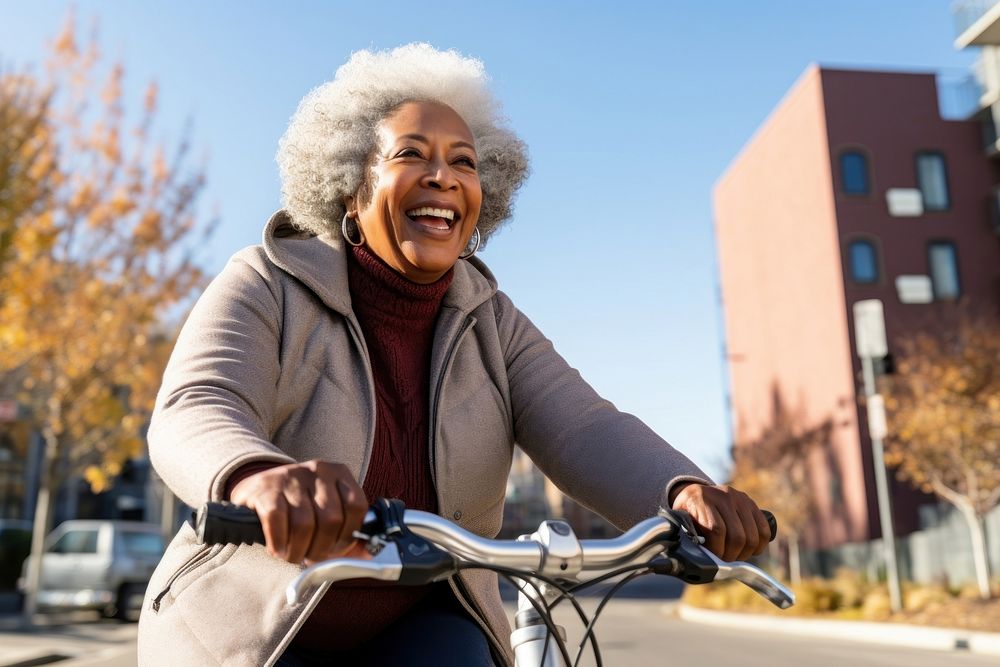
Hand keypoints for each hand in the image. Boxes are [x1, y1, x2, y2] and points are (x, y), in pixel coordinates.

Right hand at [229, 460, 367, 563]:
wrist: (256, 487)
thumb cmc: (297, 504)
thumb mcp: (324, 508)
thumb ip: (346, 530)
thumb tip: (367, 556)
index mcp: (338, 473)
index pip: (356, 506)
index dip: (348, 535)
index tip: (336, 549)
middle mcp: (318, 470)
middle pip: (331, 518)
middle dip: (322, 548)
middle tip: (312, 558)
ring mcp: (291, 477)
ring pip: (304, 524)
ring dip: (298, 550)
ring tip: (293, 555)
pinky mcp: (267, 488)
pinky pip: (278, 521)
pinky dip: (279, 542)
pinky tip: (277, 548)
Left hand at [670, 483, 770, 560]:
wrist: (696, 493)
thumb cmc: (687, 512)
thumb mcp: (680, 521)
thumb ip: (686, 536)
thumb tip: (696, 559)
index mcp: (701, 498)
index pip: (716, 529)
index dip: (717, 550)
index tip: (713, 559)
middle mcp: (723, 495)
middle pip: (737, 535)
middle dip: (731, 555)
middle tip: (724, 560)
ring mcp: (740, 498)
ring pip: (752, 536)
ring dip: (744, 553)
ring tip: (734, 556)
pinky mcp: (752, 504)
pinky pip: (764, 530)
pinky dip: (759, 545)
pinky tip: (749, 550)